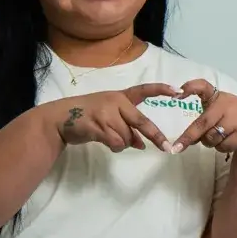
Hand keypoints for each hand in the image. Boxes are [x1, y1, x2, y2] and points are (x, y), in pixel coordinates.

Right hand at [50, 84, 180, 152]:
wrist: (59, 118)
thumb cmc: (87, 116)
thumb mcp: (108, 115)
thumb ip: (126, 125)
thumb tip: (141, 144)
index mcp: (120, 96)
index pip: (143, 90)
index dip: (160, 89)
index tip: (177, 90)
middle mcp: (115, 102)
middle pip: (141, 122)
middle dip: (155, 136)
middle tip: (166, 148)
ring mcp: (105, 113)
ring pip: (127, 137)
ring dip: (123, 143)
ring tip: (110, 138)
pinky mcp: (97, 126)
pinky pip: (116, 143)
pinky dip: (115, 147)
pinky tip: (106, 142)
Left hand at [169, 80, 236, 153]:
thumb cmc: (233, 114)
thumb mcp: (218, 107)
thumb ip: (202, 118)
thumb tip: (186, 139)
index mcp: (216, 97)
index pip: (203, 86)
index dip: (190, 88)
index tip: (177, 94)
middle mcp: (225, 106)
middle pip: (203, 124)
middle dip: (189, 137)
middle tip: (177, 148)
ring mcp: (234, 120)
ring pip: (210, 139)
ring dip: (211, 142)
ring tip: (221, 135)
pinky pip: (222, 146)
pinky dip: (222, 147)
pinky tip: (231, 139)